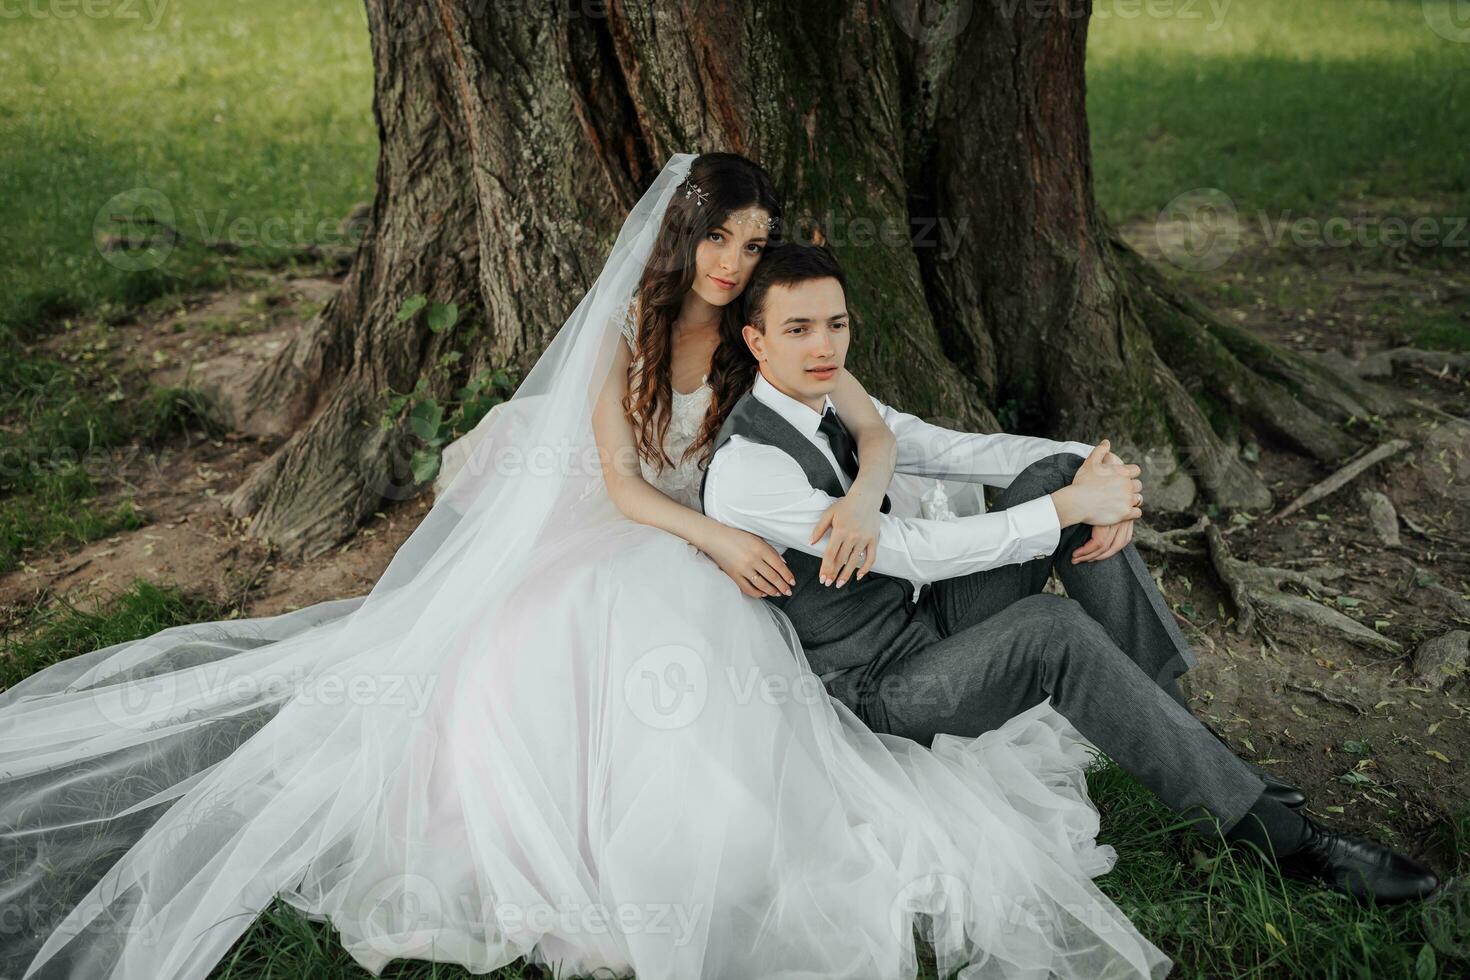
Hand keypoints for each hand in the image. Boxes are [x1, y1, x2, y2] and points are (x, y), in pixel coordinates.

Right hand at [704, 524, 795, 597]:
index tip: (792, 582)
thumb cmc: (737, 537)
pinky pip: (748, 589)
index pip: (779, 566)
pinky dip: (757, 593)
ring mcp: (743, 569)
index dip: (787, 576)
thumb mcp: (757, 539)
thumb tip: (783, 564)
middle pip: (773, 577)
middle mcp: (753, 559)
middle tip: (788, 591)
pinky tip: (763, 593)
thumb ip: (770, 551)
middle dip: (783, 586)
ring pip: (762, 585)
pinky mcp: (734, 576)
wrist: (716, 538)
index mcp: (760, 548)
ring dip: (772, 591)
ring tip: (778, 593)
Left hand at [810, 488, 880, 587]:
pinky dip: (865, 568)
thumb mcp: (829, 514)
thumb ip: (819, 529)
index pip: (830, 554)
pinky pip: (871, 557)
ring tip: (840, 584)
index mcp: (840, 530)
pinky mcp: (874, 540)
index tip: (822, 578)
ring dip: (847, 575)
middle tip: (828, 584)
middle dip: (833, 574)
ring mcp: (864, 539)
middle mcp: (852, 536)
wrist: (866, 497)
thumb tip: (809, 543)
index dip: (825, 568)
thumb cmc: (845, 505)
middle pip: (841, 560)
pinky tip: (859, 576)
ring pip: (854, 561)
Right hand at [1071, 447, 1138, 562]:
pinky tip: (1124, 512)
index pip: (1136, 471)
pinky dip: (1132, 513)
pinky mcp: (1126, 513)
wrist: (1076, 502)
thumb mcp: (1090, 462)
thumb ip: (1100, 450)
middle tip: (1121, 492)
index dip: (1130, 475)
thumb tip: (1107, 442)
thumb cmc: (1082, 482)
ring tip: (1122, 502)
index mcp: (1122, 472)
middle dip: (1131, 488)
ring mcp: (1127, 500)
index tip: (1122, 479)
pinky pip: (1137, 513)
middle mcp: (1128, 485)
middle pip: (1138, 486)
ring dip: (1132, 500)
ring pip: (1139, 499)